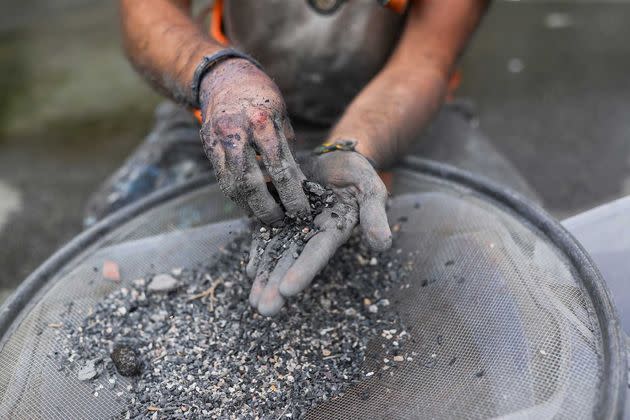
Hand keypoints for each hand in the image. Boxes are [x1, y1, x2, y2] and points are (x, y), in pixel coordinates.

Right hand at [199, 58, 309, 223]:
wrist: (223, 76)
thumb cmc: (260, 97)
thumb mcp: (281, 115)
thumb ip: (287, 148)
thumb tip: (299, 184)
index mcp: (262, 121)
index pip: (279, 167)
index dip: (291, 194)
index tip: (302, 210)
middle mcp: (236, 131)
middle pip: (250, 182)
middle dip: (267, 207)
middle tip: (282, 221)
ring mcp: (217, 139)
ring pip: (231, 184)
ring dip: (248, 206)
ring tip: (265, 217)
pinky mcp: (206, 146)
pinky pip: (221, 177)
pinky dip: (236, 194)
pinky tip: (249, 203)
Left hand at [247, 148, 391, 315]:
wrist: (336, 156)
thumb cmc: (357, 174)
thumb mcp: (371, 190)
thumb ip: (375, 216)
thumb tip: (383, 244)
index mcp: (334, 229)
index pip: (317, 252)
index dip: (303, 270)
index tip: (288, 291)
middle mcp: (312, 232)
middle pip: (293, 260)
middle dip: (278, 284)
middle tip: (263, 309)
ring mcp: (294, 224)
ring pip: (277, 253)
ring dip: (265, 277)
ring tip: (254, 301)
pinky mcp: (280, 213)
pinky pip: (266, 234)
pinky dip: (259, 252)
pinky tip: (250, 270)